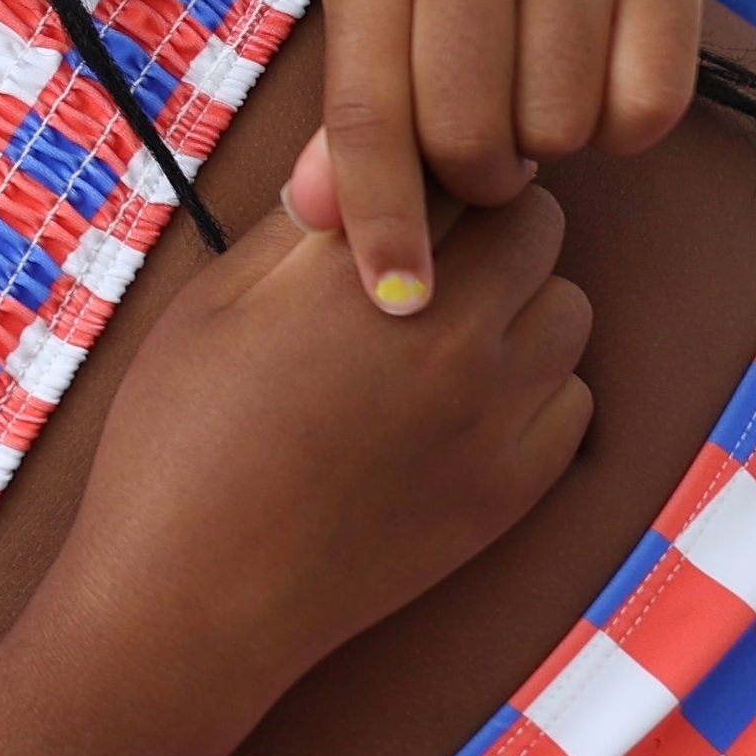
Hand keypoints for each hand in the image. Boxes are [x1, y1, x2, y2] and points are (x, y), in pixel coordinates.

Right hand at [52, 182, 592, 686]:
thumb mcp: (214, 302)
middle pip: (535, 225)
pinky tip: (465, 402)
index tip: (403, 192)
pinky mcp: (515, 490)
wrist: (197, 601)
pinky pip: (575, 400)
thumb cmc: (180, 445)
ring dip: (523, 300)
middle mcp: (454, 338)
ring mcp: (496, 420)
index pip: (457, 165)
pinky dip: (537, 386)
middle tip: (427, 256)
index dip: (432, 167)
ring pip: (569, 309)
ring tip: (447, 329)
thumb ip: (300, 222)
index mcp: (370, 276)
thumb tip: (356, 154)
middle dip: (489, 222)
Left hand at [300, 0, 703, 311]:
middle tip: (484, 144)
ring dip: (547, 144)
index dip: (380, 221)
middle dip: (476, 175)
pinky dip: (621, 127)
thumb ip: (353, 112)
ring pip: (559, 133)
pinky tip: (596, 73)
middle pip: (469, 138)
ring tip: (534, 87)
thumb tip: (314, 220)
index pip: (370, 115)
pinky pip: (646, 114)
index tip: (397, 302)